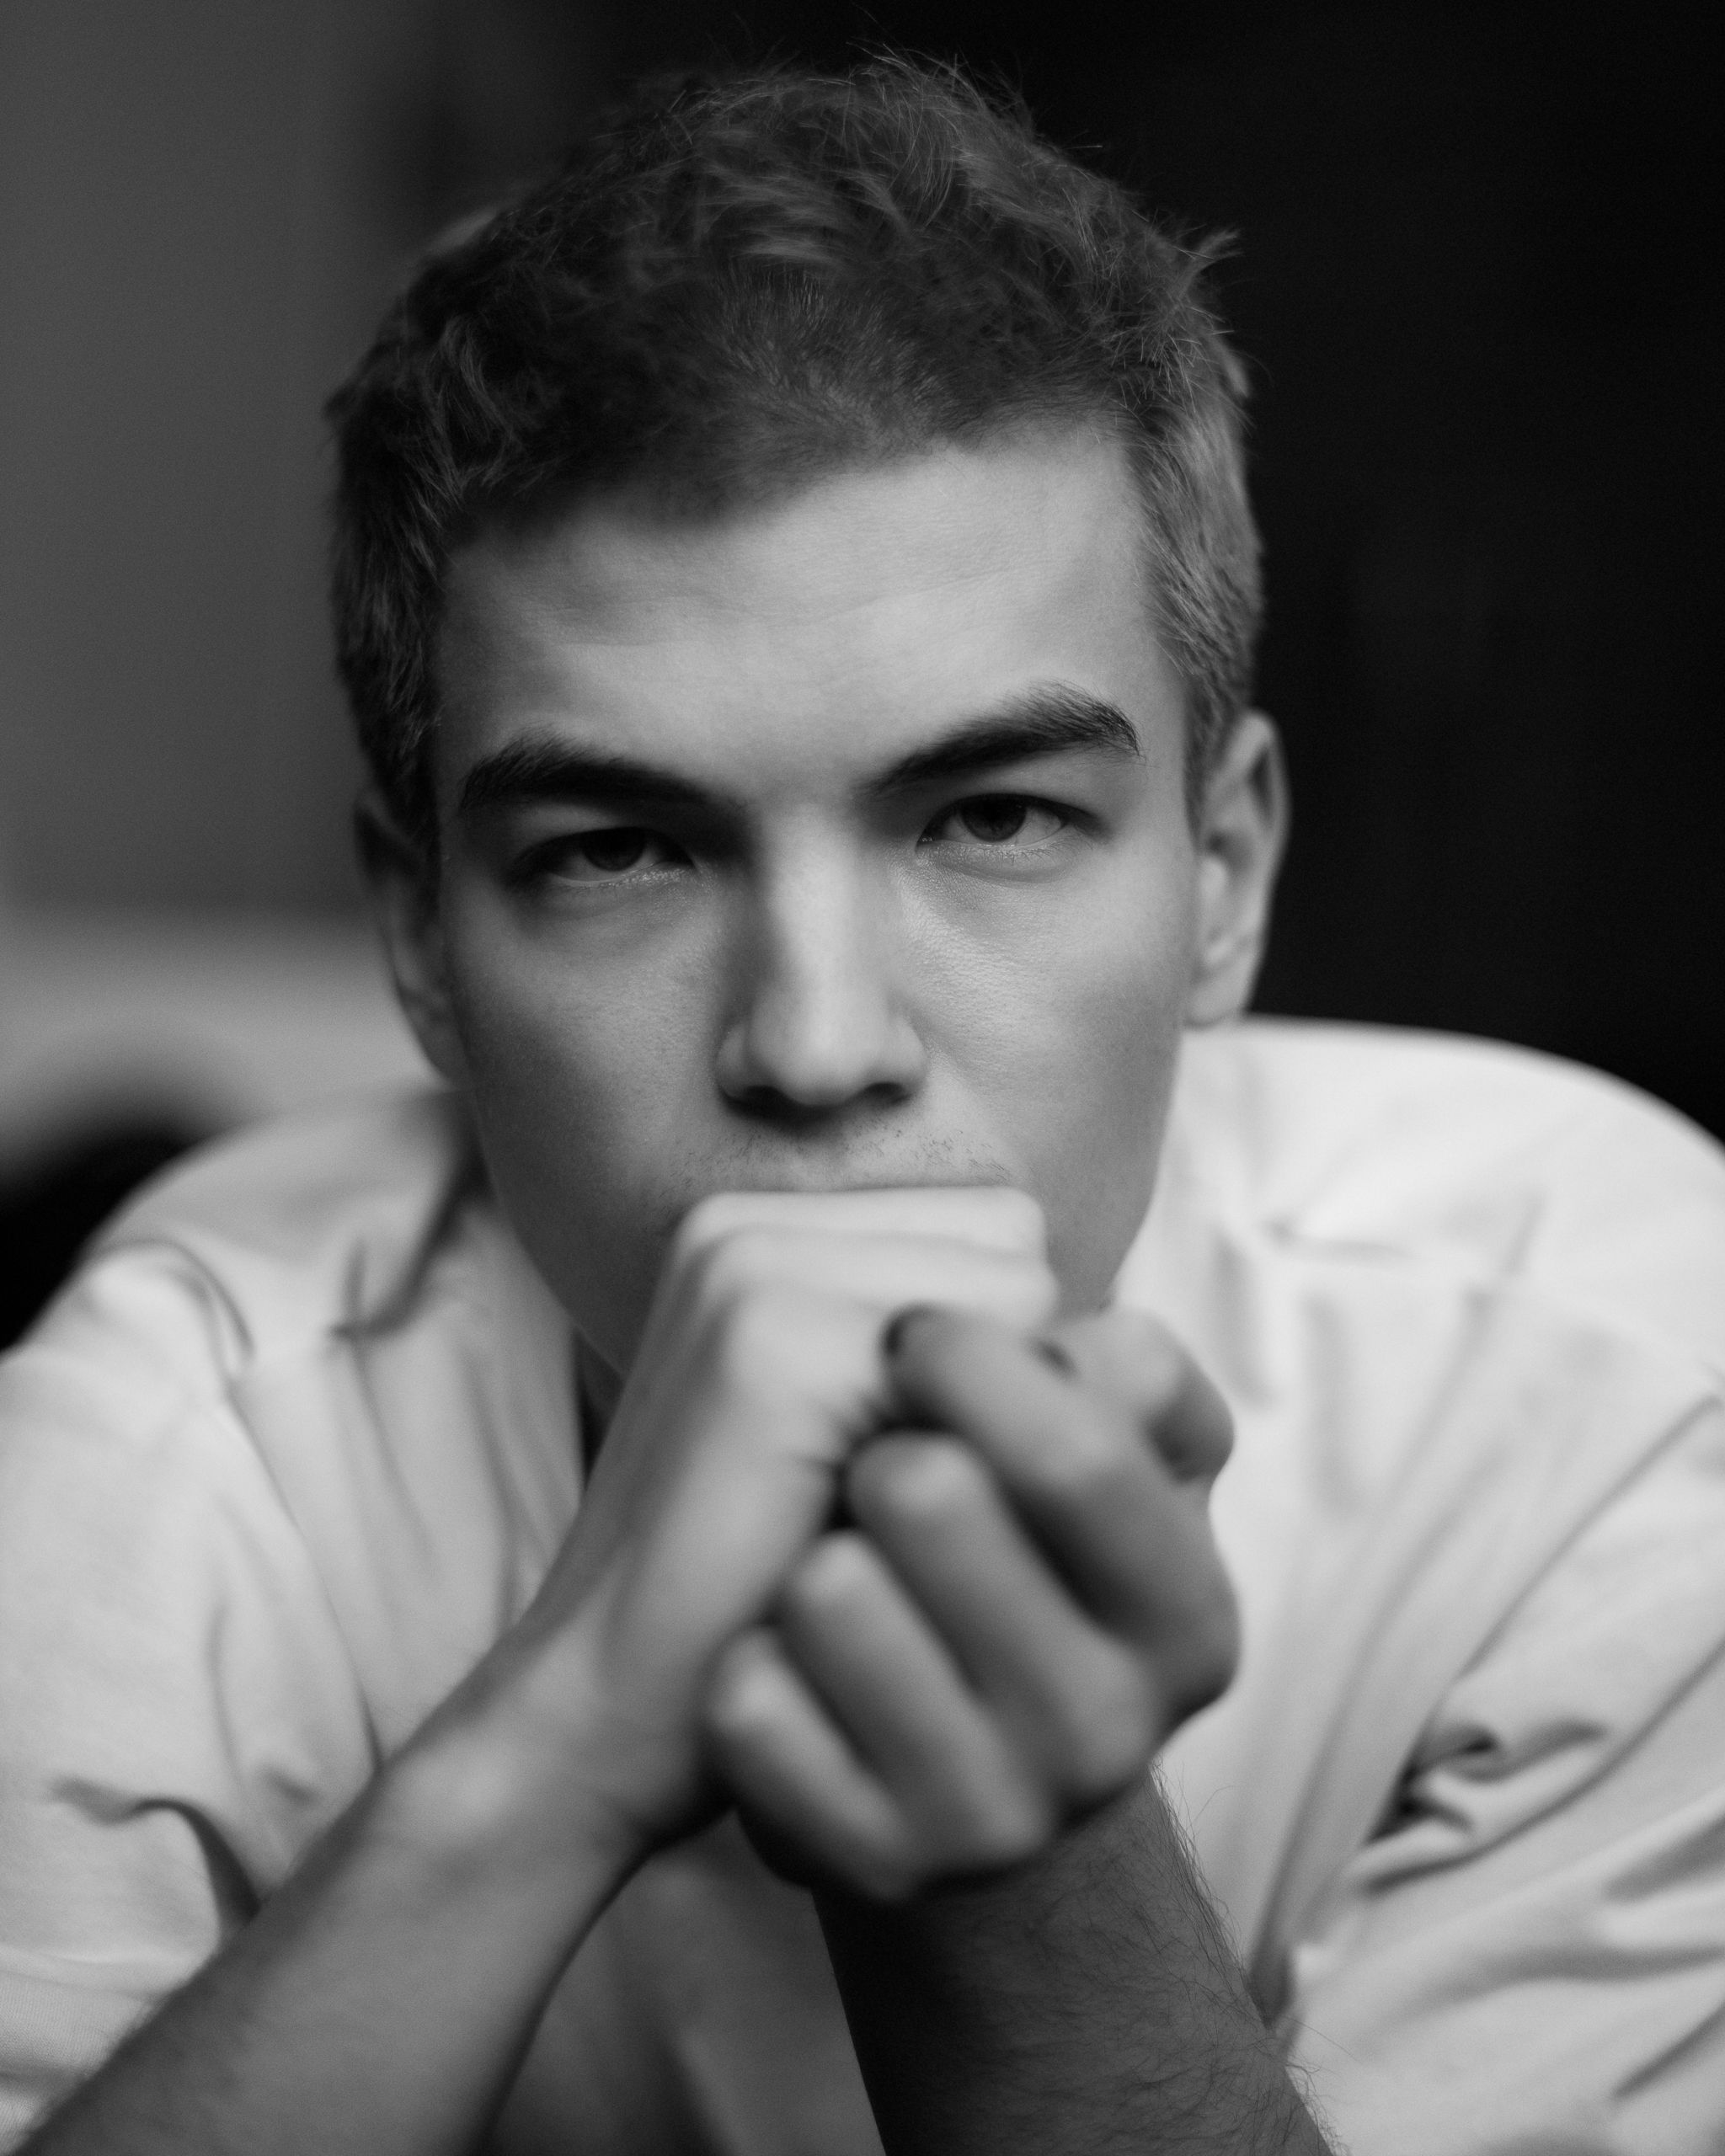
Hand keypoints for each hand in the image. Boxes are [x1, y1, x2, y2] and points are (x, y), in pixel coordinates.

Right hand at [470, 1188, 1058, 1868]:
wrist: (613, 1713)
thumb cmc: (760, 1588)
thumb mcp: (864, 1437)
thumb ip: (958, 1355)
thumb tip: (1128, 1336)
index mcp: (758, 1229)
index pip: (987, 1228)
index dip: (1001, 1353)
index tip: (913, 1453)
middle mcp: (747, 1222)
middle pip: (1011, 1244)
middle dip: (1008, 1372)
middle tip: (895, 1488)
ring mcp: (751, 1267)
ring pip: (1013, 1293)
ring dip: (991, 1412)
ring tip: (875, 1501)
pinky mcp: (773, 1342)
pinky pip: (982, 1369)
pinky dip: (966, 1458)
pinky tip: (868, 1521)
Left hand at [703, 1306, 1238, 1899]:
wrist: (950, 1763)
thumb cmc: (1022, 1561)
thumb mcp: (1110, 1464)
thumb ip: (1118, 1375)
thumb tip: (1065, 1339)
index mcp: (1187, 1619)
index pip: (1078, 1452)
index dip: (970, 1360)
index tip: (909, 1334)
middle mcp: (1109, 1736)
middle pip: (930, 1495)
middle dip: (881, 1452)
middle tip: (880, 1472)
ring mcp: (990, 1818)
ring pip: (827, 1590)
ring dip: (811, 1553)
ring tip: (842, 1578)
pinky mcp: (868, 1865)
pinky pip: (750, 1704)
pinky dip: (746, 1656)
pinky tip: (790, 1668)